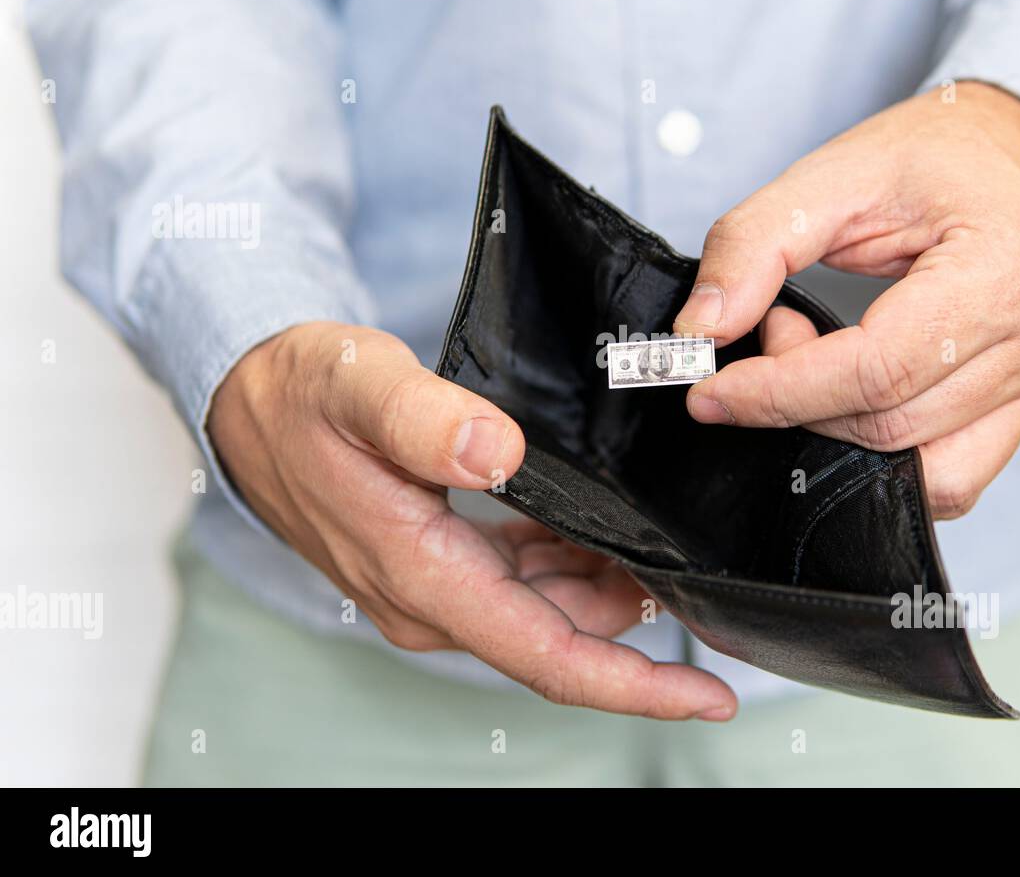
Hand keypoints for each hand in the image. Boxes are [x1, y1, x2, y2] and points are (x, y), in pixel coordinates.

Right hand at [208, 321, 735, 718]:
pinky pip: (525, 586)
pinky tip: (601, 531)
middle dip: (640, 629)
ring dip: (608, 591)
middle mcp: (431, 601)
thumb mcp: (357, 385)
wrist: (250, 404)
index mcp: (421, 574)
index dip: (633, 685)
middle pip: (561, 643)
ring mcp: (435, 588)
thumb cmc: (301, 394)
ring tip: (661, 545)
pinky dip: (572, 567)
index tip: (707, 695)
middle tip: (705, 580)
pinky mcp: (440, 566)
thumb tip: (495, 451)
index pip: (546, 654)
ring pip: (549, 613)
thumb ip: (423, 418)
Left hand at [674, 82, 1019, 518]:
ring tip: (817, 349)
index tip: (709, 392)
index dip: (779, 393)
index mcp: (1000, 273)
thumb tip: (700, 330)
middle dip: (799, 398)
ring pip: (915, 464)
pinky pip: (949, 475)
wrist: (1002, 153)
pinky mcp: (1018, 408)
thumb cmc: (930, 156)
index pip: (877, 372)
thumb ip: (753, 247)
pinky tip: (848, 390)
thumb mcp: (829, 174)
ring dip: (836, 424)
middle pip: (889, 424)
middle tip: (771, 327)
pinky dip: (882, 451)